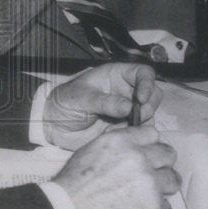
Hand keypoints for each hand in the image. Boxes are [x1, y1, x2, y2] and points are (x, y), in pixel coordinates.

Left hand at [43, 62, 161, 149]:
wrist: (54, 125)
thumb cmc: (65, 102)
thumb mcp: (81, 97)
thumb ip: (104, 101)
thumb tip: (129, 106)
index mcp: (116, 76)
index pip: (143, 73)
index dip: (147, 84)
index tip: (141, 98)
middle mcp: (125, 91)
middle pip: (153, 94)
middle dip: (148, 106)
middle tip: (134, 117)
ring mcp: (127, 110)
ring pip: (149, 115)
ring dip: (139, 123)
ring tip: (115, 128)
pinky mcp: (124, 127)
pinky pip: (139, 131)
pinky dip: (131, 135)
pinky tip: (112, 134)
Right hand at [52, 126, 179, 208]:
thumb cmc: (73, 186)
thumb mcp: (90, 152)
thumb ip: (117, 145)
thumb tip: (134, 145)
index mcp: (121, 141)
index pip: (152, 134)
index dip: (150, 146)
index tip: (147, 155)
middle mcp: (139, 158)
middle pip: (168, 155)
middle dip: (161, 165)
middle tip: (150, 177)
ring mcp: (149, 183)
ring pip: (172, 181)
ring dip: (161, 189)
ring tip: (145, 198)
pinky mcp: (154, 208)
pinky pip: (167, 208)